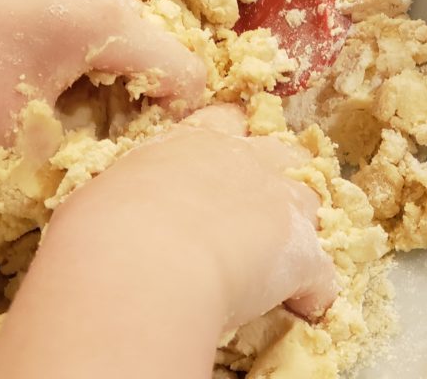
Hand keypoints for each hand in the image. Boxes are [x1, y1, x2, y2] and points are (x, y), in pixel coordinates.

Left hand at [0, 0, 206, 150]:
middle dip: (134, 99)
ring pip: (118, 32)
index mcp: (108, 18)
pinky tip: (31, 70)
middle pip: (153, 50)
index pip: (184, 71)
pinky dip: (79, 49)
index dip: (173, 119)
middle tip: (90, 136)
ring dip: (103, 74)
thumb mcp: (14, 133)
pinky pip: (86, 14)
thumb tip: (93, 161)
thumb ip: (72, 152)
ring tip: (55, 105)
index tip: (134, 148)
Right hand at [0, 105, 336, 378]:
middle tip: (259, 207)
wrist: (141, 263)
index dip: (229, 139)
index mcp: (192, 140)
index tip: (223, 158)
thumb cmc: (104, 226)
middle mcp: (242, 159)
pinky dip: (314, 291)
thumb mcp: (105, 192)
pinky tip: (303, 307)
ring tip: (283, 257)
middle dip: (278, 175)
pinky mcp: (301, 252)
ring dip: (300, 226)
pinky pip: (322, 274)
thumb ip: (130, 191)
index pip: (224, 120)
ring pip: (311, 201)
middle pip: (281, 151)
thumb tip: (117, 210)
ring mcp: (278, 200)